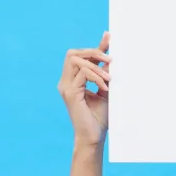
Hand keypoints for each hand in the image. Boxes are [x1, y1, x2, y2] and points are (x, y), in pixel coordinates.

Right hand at [58, 32, 111, 146]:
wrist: (94, 137)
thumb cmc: (100, 117)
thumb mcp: (105, 89)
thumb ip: (104, 72)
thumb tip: (110, 54)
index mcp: (72, 80)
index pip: (79, 56)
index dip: (94, 47)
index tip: (109, 37)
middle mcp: (65, 82)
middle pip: (72, 53)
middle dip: (92, 52)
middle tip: (110, 60)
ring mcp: (65, 87)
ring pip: (75, 60)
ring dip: (95, 65)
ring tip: (109, 77)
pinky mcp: (70, 93)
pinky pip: (82, 73)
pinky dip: (96, 76)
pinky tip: (105, 86)